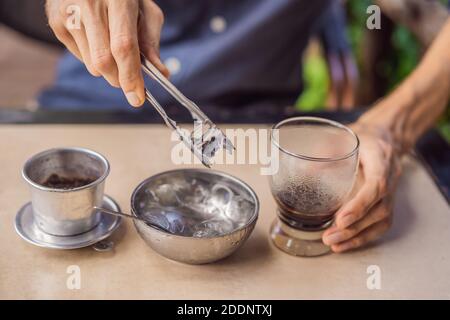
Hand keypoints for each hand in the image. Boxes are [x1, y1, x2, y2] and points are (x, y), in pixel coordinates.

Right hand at [46, 0, 168, 106]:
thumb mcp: (145, 10)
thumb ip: (151, 42)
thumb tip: (160, 72)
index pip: (123, 46)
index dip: (131, 76)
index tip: (137, 98)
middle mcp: (89, 3)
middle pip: (104, 61)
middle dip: (120, 79)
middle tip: (130, 80)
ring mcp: (68, 12)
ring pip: (91, 64)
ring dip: (107, 69)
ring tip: (112, 46)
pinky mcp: (56, 21)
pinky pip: (79, 57)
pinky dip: (92, 58)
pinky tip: (96, 38)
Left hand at [323, 123, 401, 251]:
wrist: (386, 136)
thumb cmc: (361, 136)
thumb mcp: (342, 135)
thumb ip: (325, 150)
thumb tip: (303, 170)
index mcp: (381, 158)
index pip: (376, 184)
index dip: (360, 204)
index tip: (342, 219)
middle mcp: (391, 176)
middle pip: (379, 208)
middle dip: (354, 226)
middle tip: (329, 236)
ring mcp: (392, 191)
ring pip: (382, 219)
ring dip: (357, 236)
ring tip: (333, 243)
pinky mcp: (388, 201)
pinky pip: (381, 224)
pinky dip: (364, 237)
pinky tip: (344, 245)